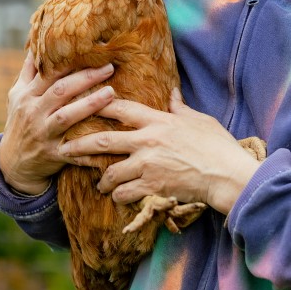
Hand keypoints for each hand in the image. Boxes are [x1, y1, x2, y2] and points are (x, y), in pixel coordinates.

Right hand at [0, 53, 116, 195]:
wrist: (12, 163)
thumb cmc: (20, 123)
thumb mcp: (17, 97)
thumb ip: (28, 72)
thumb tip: (36, 45)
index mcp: (27, 95)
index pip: (49, 73)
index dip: (69, 61)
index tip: (91, 50)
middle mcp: (34, 112)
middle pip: (60, 91)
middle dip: (85, 77)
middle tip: (109, 67)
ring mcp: (43, 133)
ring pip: (67, 116)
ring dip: (90, 104)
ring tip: (111, 92)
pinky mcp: (53, 154)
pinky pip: (74, 149)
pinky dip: (90, 145)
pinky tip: (109, 136)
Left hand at [60, 88, 261, 213]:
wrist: (227, 175)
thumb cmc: (217, 145)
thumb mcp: (199, 120)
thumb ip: (180, 108)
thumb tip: (172, 93)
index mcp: (158, 121)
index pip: (120, 108)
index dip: (98, 104)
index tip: (81, 102)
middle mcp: (147, 141)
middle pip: (103, 141)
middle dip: (79, 145)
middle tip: (63, 148)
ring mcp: (147, 165)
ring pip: (110, 172)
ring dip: (102, 179)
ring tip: (99, 183)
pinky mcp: (151, 187)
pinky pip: (124, 192)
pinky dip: (119, 196)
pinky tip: (118, 197)